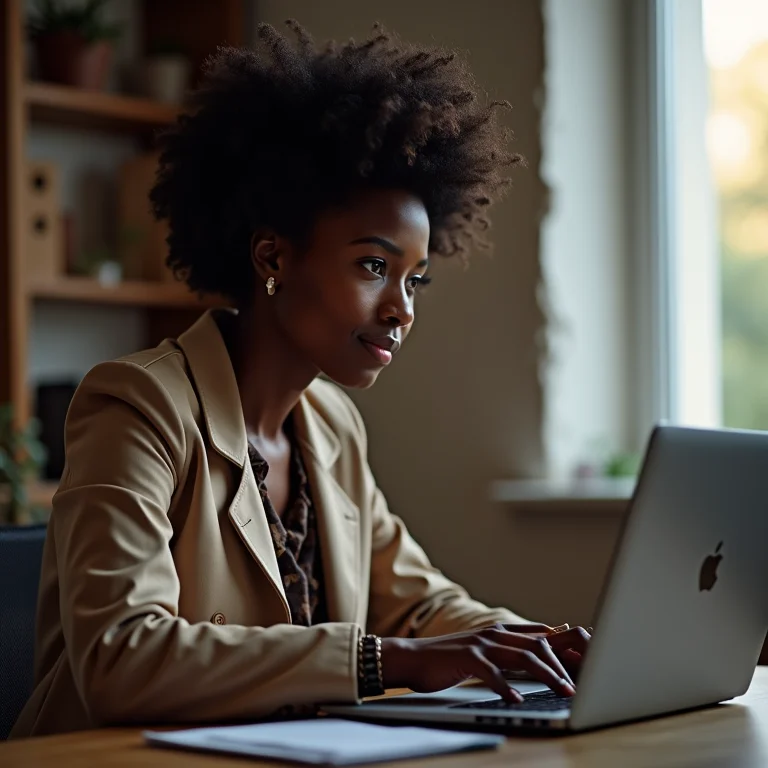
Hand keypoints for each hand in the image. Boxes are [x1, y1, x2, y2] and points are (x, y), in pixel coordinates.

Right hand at [380, 623, 588, 702]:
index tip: (587, 666)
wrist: (412, 658)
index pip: (542, 634)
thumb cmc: (448, 660)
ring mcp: (480, 644)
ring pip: (523, 656)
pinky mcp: (466, 658)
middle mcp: (494, 633)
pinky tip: (517, 700)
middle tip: (580, 686)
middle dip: (564, 664)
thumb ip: (507, 652)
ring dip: (547, 675)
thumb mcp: (483, 652)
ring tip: (563, 692)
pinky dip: (508, 687)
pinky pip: (493, 673)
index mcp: (500, 631)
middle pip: (539, 644)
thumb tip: (538, 661)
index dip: (566, 648)